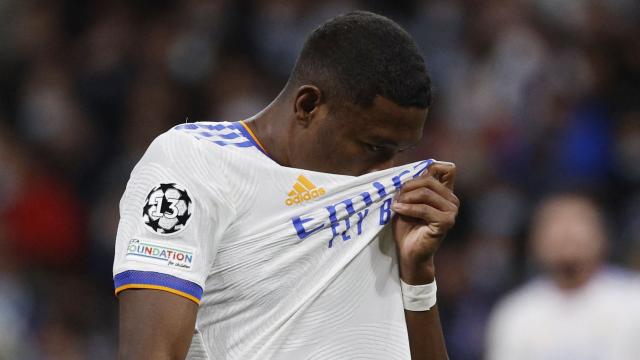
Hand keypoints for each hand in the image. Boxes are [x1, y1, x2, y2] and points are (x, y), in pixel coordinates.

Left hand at [392, 161, 458, 284]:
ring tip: (396, 205)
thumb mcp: (407, 199)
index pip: (447, 168)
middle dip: (408, 186)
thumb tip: (407, 167)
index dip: (429, 168)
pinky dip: (408, 208)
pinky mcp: (446, 222)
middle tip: (396, 197)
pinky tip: (397, 210)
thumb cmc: (406, 225)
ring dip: (406, 198)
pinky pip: (424, 209)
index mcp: (445, 192)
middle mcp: (452, 200)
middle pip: (429, 179)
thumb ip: (413, 184)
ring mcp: (451, 211)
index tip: (409, 181)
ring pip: (426, 193)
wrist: (408, 250)